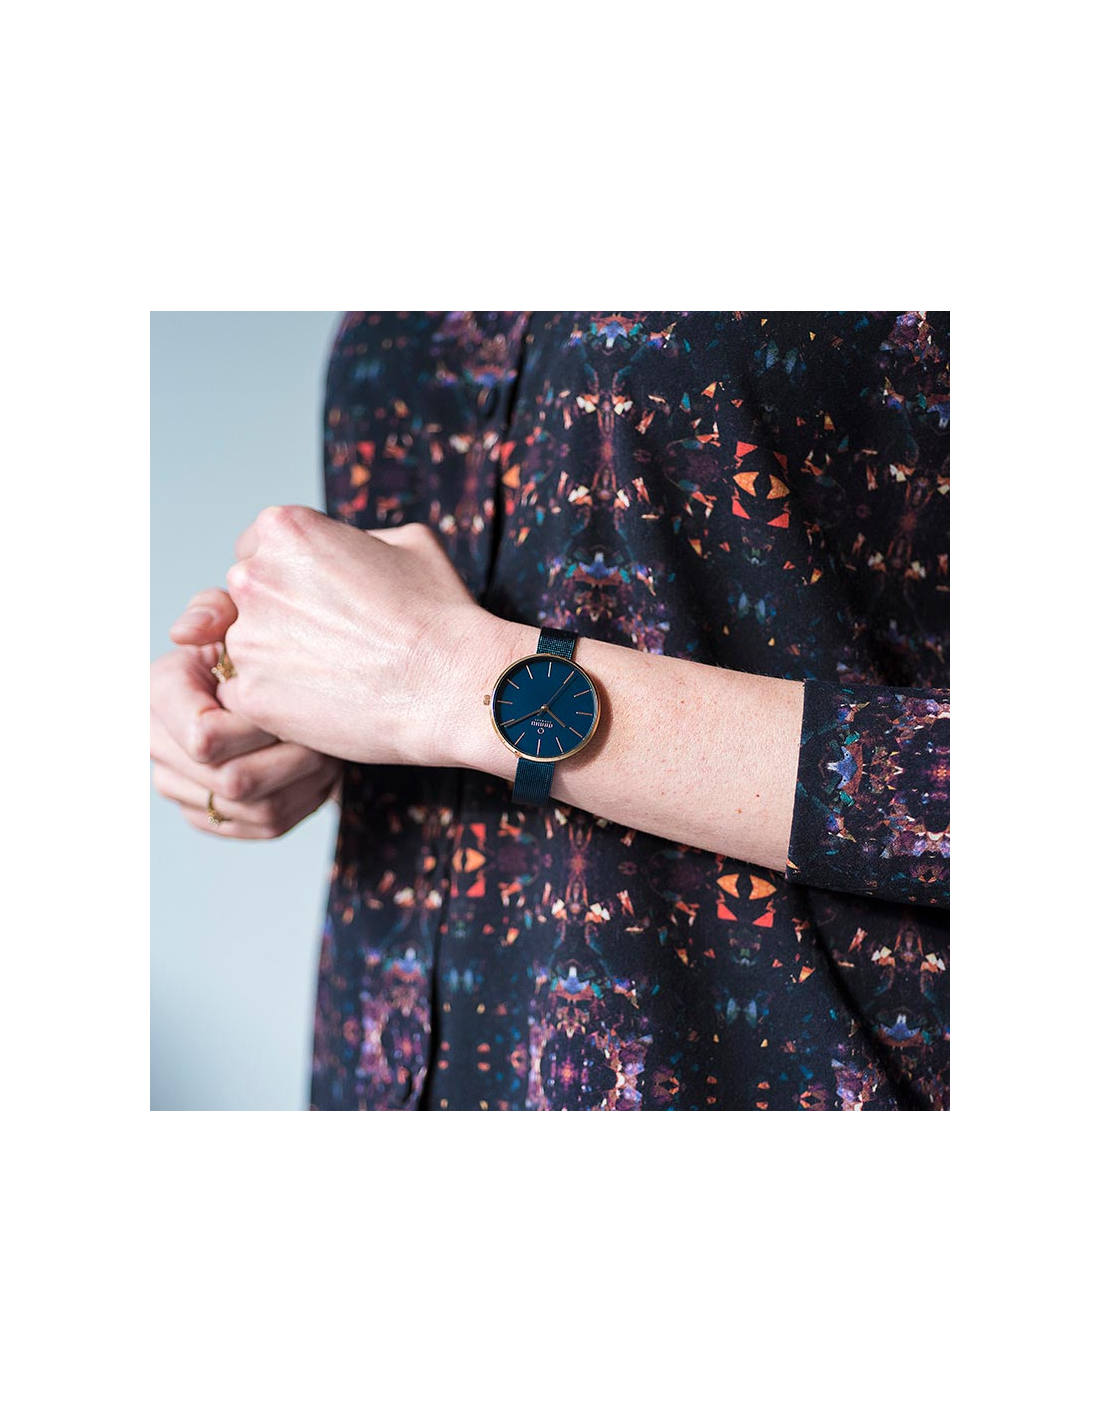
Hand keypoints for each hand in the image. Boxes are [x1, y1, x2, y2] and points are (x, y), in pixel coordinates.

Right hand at [152, 590, 340, 838]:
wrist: (260, 680)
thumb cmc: (251, 642)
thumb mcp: (236, 615)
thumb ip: (215, 609)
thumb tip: (186, 633)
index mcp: (157, 696)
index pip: (205, 737)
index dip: (255, 726)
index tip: (286, 702)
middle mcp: (157, 749)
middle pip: (235, 780)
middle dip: (292, 757)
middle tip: (328, 732)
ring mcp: (181, 790)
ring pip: (258, 809)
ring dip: (307, 781)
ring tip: (332, 748)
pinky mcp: (211, 818)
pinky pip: (266, 826)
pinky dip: (306, 800)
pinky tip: (323, 771)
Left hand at [205, 506, 511, 765]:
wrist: (453, 686)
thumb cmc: (440, 614)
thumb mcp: (409, 542)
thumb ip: (355, 538)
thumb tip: (343, 549)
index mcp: (285, 531)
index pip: (258, 547)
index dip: (293, 574)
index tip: (320, 597)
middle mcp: (254, 578)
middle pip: (249, 597)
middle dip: (282, 615)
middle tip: (335, 638)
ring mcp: (248, 641)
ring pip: (249, 648)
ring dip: (280, 660)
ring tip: (339, 674)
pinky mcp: (252, 696)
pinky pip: (248, 696)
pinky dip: (279, 702)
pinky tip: (326, 701)